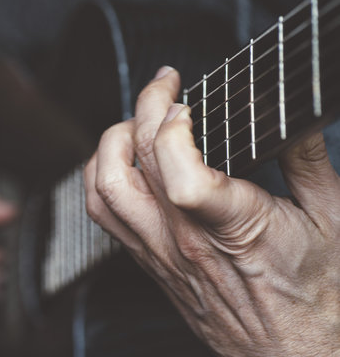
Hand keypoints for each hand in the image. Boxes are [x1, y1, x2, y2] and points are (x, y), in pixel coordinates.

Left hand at [84, 67, 339, 355]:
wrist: (296, 356)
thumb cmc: (318, 297)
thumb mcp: (333, 218)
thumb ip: (306, 159)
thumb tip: (289, 115)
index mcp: (234, 225)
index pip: (176, 168)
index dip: (170, 123)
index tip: (186, 97)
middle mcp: (185, 240)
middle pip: (133, 163)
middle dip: (141, 109)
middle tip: (163, 86)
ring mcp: (161, 254)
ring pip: (104, 190)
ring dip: (110, 145)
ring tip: (134, 123)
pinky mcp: (151, 265)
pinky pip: (105, 216)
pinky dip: (101, 180)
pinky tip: (121, 164)